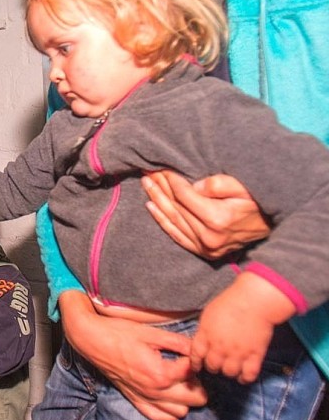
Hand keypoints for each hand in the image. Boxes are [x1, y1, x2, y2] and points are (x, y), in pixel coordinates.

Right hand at [60, 292, 206, 419]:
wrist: (91, 339)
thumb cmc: (119, 333)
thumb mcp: (151, 332)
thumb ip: (178, 342)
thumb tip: (196, 346)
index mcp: (161, 373)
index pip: (194, 372)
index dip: (195, 358)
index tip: (188, 350)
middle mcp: (154, 391)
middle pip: (196, 398)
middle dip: (196, 381)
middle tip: (186, 365)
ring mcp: (144, 397)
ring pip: (182, 411)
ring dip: (185, 397)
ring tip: (179, 379)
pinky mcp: (134, 399)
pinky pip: (160, 417)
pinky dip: (169, 410)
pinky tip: (168, 394)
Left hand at [142, 171, 269, 258]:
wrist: (274, 227)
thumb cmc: (257, 201)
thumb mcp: (243, 187)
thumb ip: (218, 184)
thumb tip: (193, 186)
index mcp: (217, 219)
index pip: (184, 195)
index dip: (170, 179)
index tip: (160, 166)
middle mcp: (209, 236)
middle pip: (175, 206)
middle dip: (159, 187)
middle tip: (147, 171)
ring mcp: (206, 247)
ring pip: (173, 220)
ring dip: (156, 200)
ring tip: (146, 183)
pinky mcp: (205, 252)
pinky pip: (177, 235)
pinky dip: (162, 220)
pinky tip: (150, 206)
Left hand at [191, 272, 294, 382]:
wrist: (254, 301)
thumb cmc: (230, 302)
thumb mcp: (208, 314)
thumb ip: (204, 330)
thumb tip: (202, 341)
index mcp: (206, 334)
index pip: (195, 355)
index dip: (195, 362)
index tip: (197, 365)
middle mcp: (219, 346)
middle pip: (212, 366)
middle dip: (212, 366)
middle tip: (216, 363)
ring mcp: (237, 352)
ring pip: (229, 373)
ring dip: (228, 372)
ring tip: (230, 367)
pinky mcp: (255, 355)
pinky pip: (248, 375)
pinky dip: (245, 378)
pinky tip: (243, 376)